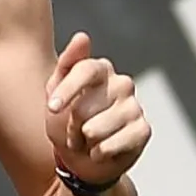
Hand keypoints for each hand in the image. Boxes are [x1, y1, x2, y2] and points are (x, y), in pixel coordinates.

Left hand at [45, 32, 148, 182]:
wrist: (82, 159)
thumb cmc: (67, 122)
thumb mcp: (56, 93)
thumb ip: (67, 65)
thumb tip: (83, 37)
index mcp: (101, 70)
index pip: (86, 69)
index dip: (67, 90)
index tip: (52, 109)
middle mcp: (122, 84)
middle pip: (84, 107)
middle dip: (70, 126)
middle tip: (72, 132)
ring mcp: (134, 107)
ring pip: (95, 129)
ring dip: (83, 142)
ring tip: (87, 141)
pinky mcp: (143, 130)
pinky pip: (112, 145)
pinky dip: (99, 153)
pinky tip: (100, 151)